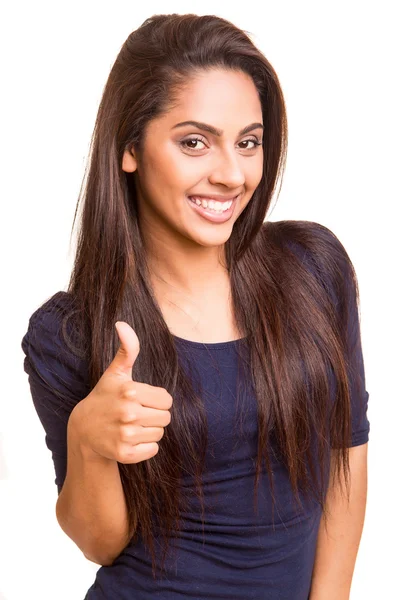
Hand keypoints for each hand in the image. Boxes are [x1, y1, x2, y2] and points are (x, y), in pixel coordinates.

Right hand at [70, 321, 172, 463]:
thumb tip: (122, 323)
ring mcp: (125, 435)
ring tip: (131, 426)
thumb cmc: (105, 397)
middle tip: (136, 414)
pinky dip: (145, 447)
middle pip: (166, 417)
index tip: (140, 400)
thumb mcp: (116, 373)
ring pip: (160, 434)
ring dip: (149, 431)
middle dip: (154, 415)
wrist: (84, 430)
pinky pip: (153, 450)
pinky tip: (129, 439)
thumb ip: (127, 349)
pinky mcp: (124, 454)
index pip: (167, 399)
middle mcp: (128, 413)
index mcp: (129, 391)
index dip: (156, 400)